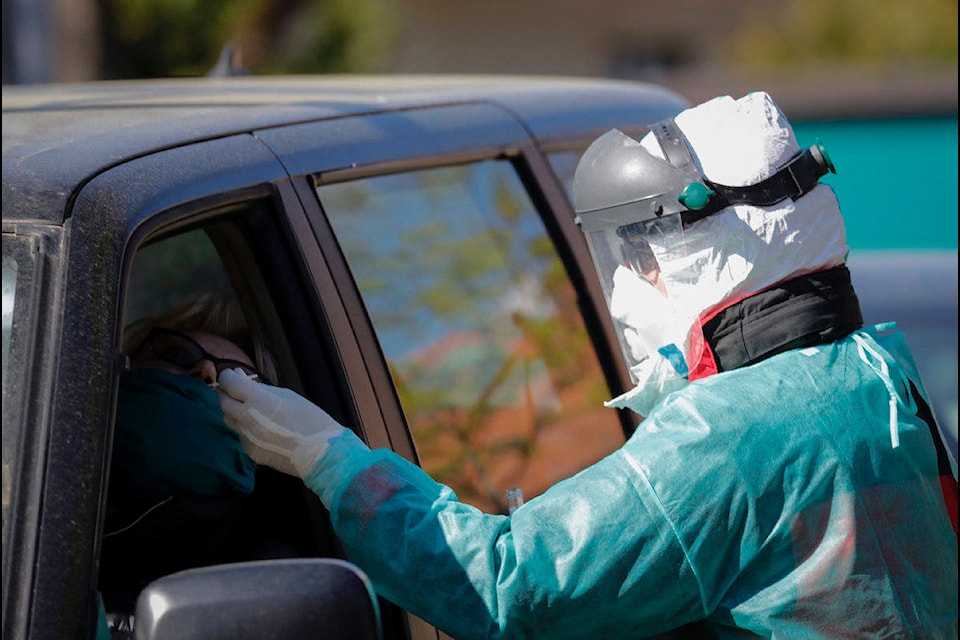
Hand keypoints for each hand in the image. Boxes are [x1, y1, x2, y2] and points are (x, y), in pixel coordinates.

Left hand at [217, 369, 345, 477]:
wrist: (321, 453)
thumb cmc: (311, 419)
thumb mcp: (288, 396)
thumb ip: (261, 388)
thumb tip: (240, 378)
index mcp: (261, 402)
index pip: (230, 384)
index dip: (227, 377)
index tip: (232, 375)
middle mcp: (249, 420)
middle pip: (223, 402)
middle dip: (227, 392)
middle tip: (237, 389)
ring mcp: (248, 438)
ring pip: (228, 419)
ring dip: (234, 410)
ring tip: (249, 407)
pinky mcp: (250, 452)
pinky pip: (240, 435)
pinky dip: (245, 427)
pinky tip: (260, 427)